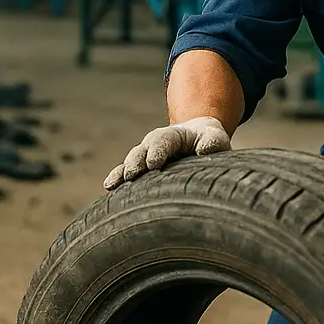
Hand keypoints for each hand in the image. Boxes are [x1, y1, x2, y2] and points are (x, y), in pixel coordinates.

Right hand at [103, 116, 230, 189]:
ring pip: (130, 162)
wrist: (197, 139)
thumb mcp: (215, 138)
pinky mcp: (141, 169)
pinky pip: (126, 173)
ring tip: (114, 184)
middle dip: (135, 162)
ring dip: (122, 173)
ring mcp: (145, 156)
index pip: (162, 141)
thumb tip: (205, 150)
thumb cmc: (208, 140)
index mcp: (172, 135)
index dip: (157, 151)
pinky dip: (117, 179)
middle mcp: (154, 144)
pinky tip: (109, 188)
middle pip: (141, 151)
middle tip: (131, 175)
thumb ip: (212, 142)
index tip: (153, 164)